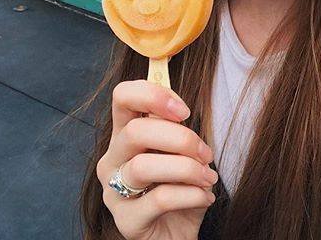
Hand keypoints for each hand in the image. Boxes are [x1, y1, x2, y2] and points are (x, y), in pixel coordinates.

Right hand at [97, 80, 218, 239]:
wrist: (177, 233)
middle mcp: (112, 159)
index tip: (184, 111)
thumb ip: (174, 128)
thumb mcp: (180, 151)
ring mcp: (114, 192)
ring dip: (187, 168)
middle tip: (206, 153)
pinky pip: (159, 199)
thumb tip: (180, 110)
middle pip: (135, 131)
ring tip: (208, 177)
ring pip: (143, 166)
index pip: (122, 97)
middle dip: (180, 138)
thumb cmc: (179, 186)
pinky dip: (191, 194)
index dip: (153, 95)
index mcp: (124, 134)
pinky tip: (205, 196)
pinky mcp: (126, 221)